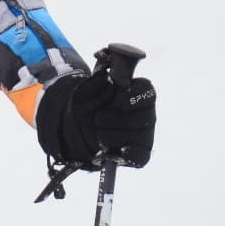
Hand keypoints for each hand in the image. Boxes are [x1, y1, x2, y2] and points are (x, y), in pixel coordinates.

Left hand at [37, 69, 156, 167]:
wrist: (80, 126)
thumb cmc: (90, 103)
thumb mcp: (88, 88)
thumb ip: (97, 78)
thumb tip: (104, 69)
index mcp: (137, 93)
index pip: (147, 90)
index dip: (134, 95)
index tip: (117, 99)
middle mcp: (146, 113)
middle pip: (142, 116)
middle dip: (115, 118)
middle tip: (98, 118)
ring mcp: (145, 134)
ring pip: (136, 136)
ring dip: (111, 134)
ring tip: (99, 132)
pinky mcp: (141, 153)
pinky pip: (141, 156)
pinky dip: (128, 154)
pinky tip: (117, 151)